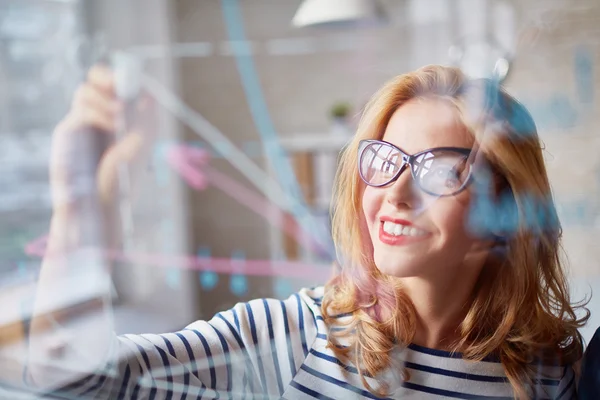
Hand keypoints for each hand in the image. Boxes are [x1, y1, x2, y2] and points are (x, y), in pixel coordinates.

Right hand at [50, 65, 153, 211]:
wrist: (101, 204)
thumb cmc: (124, 179)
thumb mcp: (141, 145)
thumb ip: (144, 119)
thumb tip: (148, 95)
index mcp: (118, 116)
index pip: (116, 84)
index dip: (123, 77)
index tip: (133, 83)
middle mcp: (100, 115)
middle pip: (95, 79)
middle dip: (107, 78)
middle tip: (119, 89)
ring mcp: (82, 122)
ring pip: (85, 90)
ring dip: (105, 98)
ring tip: (118, 117)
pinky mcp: (68, 131)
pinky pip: (81, 109)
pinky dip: (98, 111)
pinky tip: (112, 125)